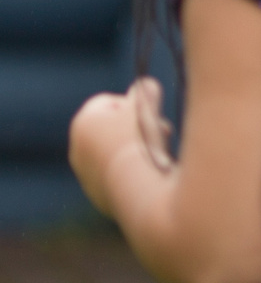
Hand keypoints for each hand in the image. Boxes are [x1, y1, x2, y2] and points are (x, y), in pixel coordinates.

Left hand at [68, 84, 166, 214]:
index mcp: (83, 123)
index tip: (150, 114)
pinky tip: (153, 175)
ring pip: (118, 154)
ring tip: (161, 156)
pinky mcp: (100, 198)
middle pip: (114, 129)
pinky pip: (121, 177)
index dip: (133, 104)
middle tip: (161, 133)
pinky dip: (136, 173)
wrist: (137, 192)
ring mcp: (87, 177)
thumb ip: (145, 89)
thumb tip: (144, 84)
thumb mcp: (146, 105)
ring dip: (140, 151)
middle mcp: (77, 150)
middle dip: (140, 129)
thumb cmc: (140, 142)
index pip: (109, 101)